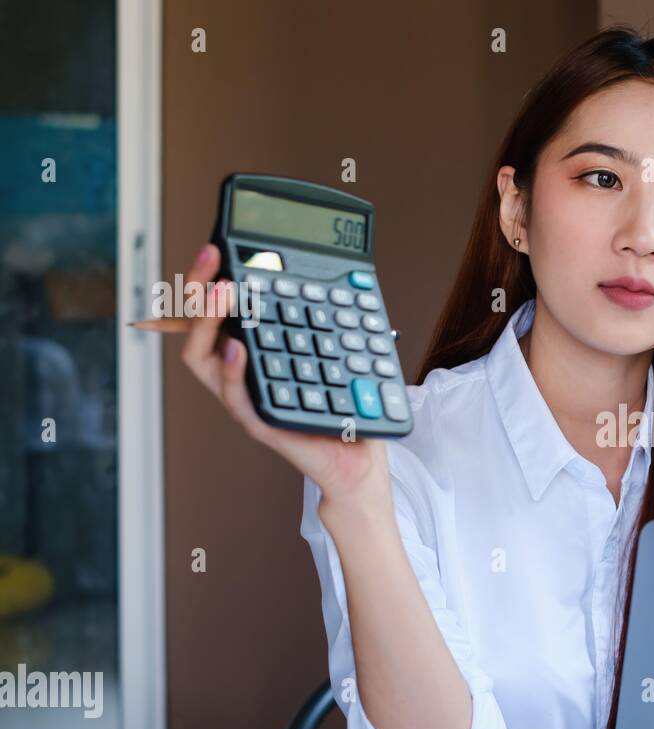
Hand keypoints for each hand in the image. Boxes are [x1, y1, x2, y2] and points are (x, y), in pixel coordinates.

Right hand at [178, 243, 392, 508]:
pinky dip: (232, 370)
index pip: (215, 314)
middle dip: (197, 290)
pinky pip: (235, 395)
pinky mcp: (260, 423)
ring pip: (203, 359)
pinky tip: (238, 346)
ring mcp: (246, 398)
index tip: (215, 248)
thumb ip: (319, 321)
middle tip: (210, 258)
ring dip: (208, 322)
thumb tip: (324, 275)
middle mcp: (240, 375)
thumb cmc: (343, 405)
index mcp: (252, 355)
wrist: (359, 459)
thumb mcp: (330, 352)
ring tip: (221, 292)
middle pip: (197, 329)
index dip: (206, 283)